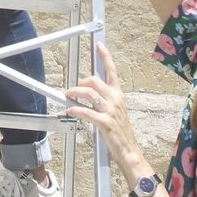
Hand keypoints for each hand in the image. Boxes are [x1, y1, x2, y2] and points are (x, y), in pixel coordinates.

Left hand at [65, 42, 144, 163]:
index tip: (100, 45)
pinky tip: (70, 110)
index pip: (112, 71)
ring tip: (67, 97)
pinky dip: (75, 109)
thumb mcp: (115, 111)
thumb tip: (88, 93)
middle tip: (72, 90)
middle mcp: (116, 99)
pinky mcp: (105, 122)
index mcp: (118, 95)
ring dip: (74, 93)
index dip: (105, 56)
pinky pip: (86, 112)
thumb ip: (104, 100)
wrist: (129, 150)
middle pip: (94, 81)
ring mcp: (111, 110)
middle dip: (80, 83)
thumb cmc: (119, 132)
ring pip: (88, 93)